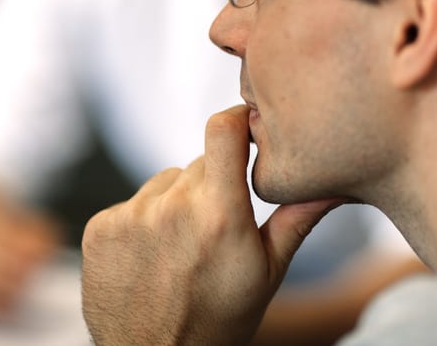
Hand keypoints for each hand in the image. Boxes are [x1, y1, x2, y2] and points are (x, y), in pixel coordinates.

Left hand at [81, 105, 342, 344]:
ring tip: (182, 246)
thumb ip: (297, 218)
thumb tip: (336, 184)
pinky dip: (145, 220)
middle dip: (212, 182)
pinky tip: (153, 254)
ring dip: (177, 202)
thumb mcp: (268, 272)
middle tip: (216, 226)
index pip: (223, 130)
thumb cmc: (221, 319)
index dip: (236, 119)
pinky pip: (133, 203)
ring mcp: (130, 217)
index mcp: (220, 215)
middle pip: (198, 162)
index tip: (244, 125)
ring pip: (165, 183)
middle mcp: (172, 208)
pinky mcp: (100, 227)